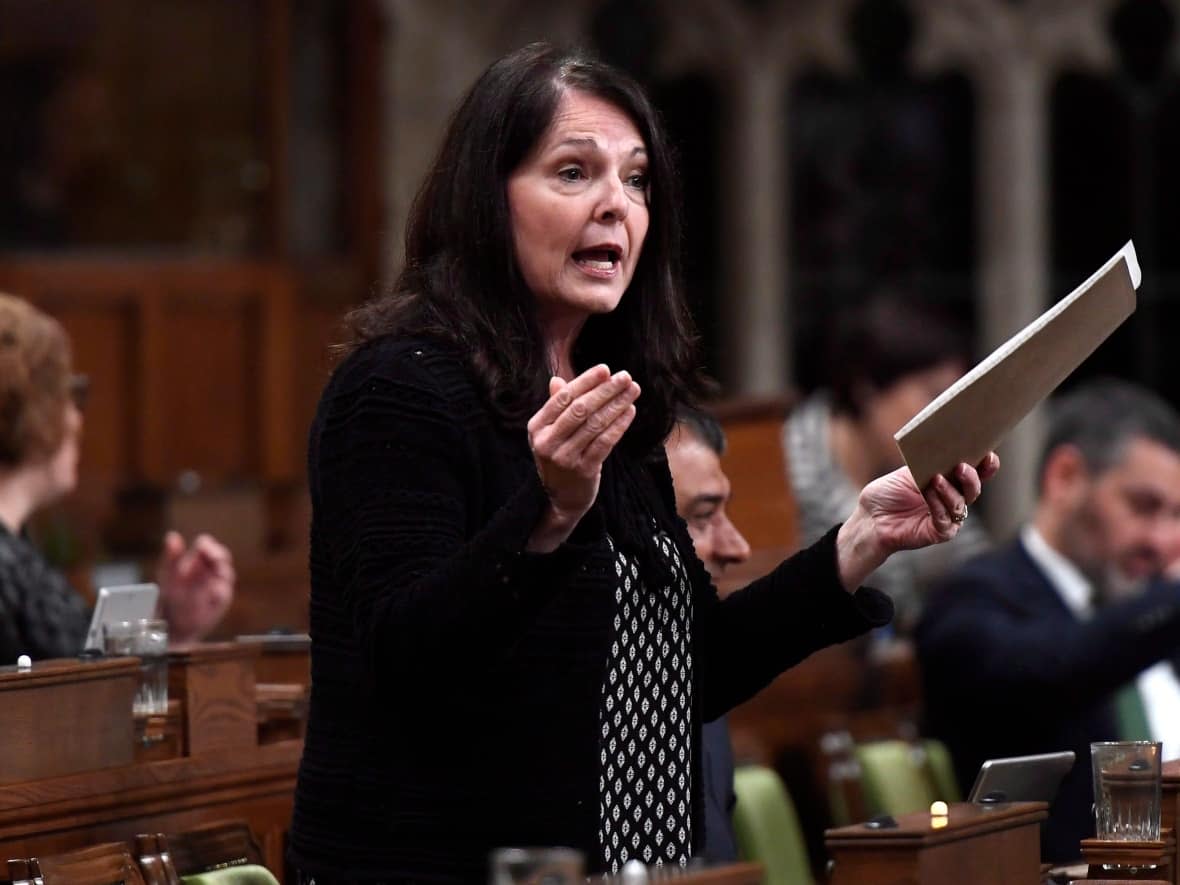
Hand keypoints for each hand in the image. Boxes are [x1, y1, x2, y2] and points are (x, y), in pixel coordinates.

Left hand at [156, 531, 235, 641]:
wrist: (171, 624)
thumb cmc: (170, 598)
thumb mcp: (168, 574)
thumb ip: (172, 556)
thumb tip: (172, 535)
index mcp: (198, 561)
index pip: (207, 546)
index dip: (207, 545)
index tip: (203, 546)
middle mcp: (210, 571)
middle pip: (221, 556)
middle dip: (218, 555)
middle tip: (213, 556)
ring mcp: (217, 585)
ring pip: (227, 573)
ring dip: (222, 570)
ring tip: (216, 570)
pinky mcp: (220, 601)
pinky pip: (224, 594)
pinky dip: (220, 590)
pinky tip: (214, 589)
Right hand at [525, 364, 639, 551]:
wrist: (561, 498)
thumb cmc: (559, 457)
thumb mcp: (551, 433)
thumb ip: (556, 406)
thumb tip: (557, 379)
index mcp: (536, 427)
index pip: (563, 398)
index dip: (585, 382)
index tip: (605, 369)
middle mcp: (547, 442)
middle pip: (580, 409)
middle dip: (605, 390)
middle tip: (625, 377)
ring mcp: (564, 458)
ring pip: (595, 424)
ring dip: (617, 404)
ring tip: (633, 391)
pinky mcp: (583, 470)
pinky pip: (605, 443)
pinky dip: (619, 425)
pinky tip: (630, 412)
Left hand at [835, 453, 999, 589]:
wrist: (870, 517)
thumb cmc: (887, 494)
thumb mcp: (907, 473)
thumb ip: (927, 465)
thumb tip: (944, 448)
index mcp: (949, 482)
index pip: (974, 474)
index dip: (986, 466)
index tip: (989, 455)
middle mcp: (952, 500)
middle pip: (973, 490)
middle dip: (971, 478)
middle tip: (961, 466)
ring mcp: (948, 518)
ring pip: (960, 505)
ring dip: (950, 491)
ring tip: (936, 479)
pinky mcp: (938, 533)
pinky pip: (945, 520)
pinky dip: (937, 506)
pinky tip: (928, 495)